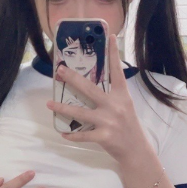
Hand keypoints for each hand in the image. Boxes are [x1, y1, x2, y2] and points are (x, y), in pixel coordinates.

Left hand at [45, 33, 145, 162]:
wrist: (137, 151)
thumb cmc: (128, 126)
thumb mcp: (125, 106)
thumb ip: (112, 95)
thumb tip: (92, 85)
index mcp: (122, 95)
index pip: (117, 71)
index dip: (113, 54)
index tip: (109, 37)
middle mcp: (115, 106)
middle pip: (90, 89)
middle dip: (73, 78)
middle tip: (60, 70)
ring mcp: (109, 121)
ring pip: (81, 112)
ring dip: (63, 108)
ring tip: (49, 103)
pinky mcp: (104, 136)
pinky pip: (83, 135)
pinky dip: (72, 135)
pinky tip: (63, 133)